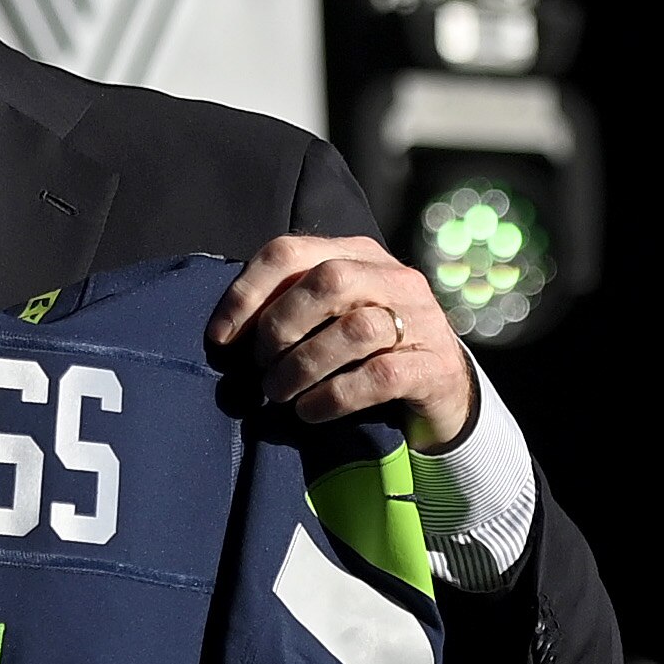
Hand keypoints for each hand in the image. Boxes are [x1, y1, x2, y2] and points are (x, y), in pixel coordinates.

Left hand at [211, 234, 478, 446]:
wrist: (443, 391)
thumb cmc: (367, 351)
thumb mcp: (330, 318)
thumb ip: (289, 308)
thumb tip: (225, 332)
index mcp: (358, 255)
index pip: (290, 251)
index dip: (247, 293)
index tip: (220, 337)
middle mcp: (394, 278)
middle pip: (327, 280)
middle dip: (280, 326)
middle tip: (261, 366)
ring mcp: (422, 320)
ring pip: (354, 329)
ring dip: (302, 366)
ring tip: (279, 393)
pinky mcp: (435, 366)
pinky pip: (379, 375)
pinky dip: (334, 396)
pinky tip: (310, 411)